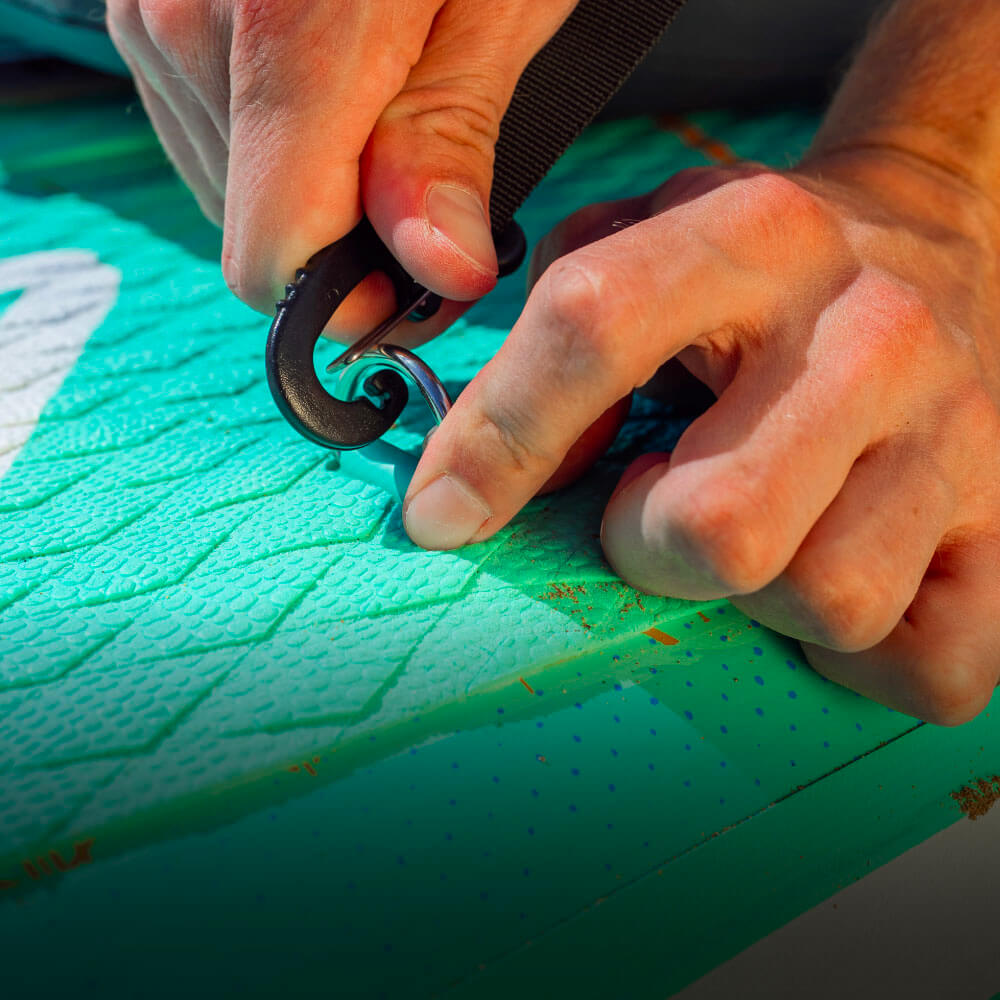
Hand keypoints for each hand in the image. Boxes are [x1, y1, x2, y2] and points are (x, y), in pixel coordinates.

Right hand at [106, 0, 574, 337]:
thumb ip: (450, 142)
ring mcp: (153, 10)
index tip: (411, 283)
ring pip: (229, 184)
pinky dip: (273, 134)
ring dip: (311, 179)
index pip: (271, 255)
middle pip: (255, 227)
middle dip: (342, 231)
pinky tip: (327, 76)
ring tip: (378, 98)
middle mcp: (192, 24)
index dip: (347, 293)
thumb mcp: (502, 1)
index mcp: (288, 32)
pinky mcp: (147, 3)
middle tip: (423, 179)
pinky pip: (208, 128)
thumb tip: (438, 271)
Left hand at [403, 151, 999, 724]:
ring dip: (753, 596)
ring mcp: (962, 437)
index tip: (443, 515)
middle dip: (650, 546)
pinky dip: (857, 661)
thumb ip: (544, 336)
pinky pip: (931, 669)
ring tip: (752, 530)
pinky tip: (825, 577)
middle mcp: (871, 333)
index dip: (498, 439)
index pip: (594, 328)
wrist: (929, 236)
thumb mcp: (639, 239)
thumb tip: (481, 482)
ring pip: (824, 601)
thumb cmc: (756, 265)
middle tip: (654, 506)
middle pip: (718, 527)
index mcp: (753, 237)